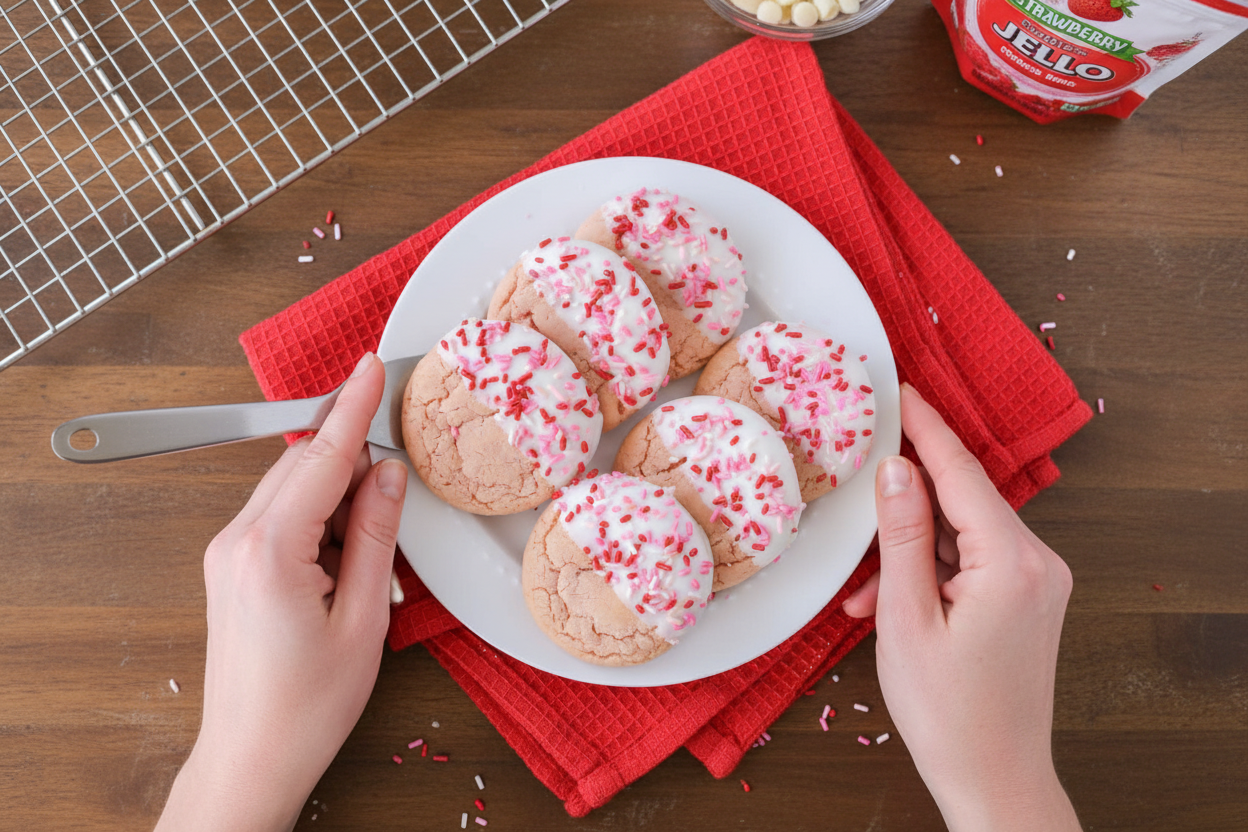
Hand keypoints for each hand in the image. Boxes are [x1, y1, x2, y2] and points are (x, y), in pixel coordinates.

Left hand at [156, 353, 408, 831]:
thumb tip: (387, 476)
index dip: (353, 407)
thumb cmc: (304, 706)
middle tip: (398, 484)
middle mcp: (237, 541)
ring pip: (293, 491)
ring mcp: (228, 554)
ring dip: (340, 502)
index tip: (371, 368)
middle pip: (304, 466)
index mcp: (269, 550)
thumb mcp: (364, 617)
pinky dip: (322, 524)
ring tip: (373, 560)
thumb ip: (376, 536)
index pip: (320, 456)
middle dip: (354, 463)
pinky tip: (348, 562)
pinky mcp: (232, 568)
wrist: (252, 757)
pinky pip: (282, 518)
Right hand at [843, 384, 1079, 831]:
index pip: (961, 472)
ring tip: (866, 591)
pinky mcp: (1029, 597)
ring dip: (910, 550)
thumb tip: (895, 469)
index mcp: (1014, 563)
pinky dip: (930, 571)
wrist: (994, 778)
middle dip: (903, 505)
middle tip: (857, 491)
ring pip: (961, 532)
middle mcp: (1040, 563)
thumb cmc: (949, 713)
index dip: (925, 427)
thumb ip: (902, 536)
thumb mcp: (906, 619)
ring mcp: (1040, 581)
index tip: (898, 389)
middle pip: (961, 500)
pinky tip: (891, 601)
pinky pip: (972, 560)